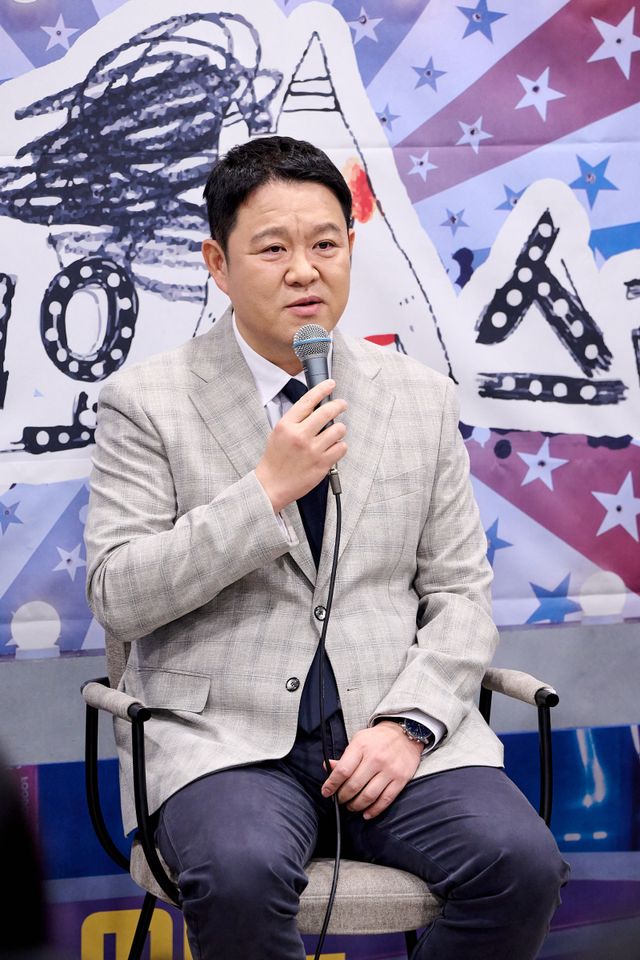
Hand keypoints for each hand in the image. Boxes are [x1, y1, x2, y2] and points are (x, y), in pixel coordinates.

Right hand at [255, 379, 346, 512]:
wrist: (272, 485)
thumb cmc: (275, 459)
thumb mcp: (279, 433)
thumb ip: (295, 420)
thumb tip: (315, 407)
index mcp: (287, 425)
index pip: (308, 401)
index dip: (322, 389)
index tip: (331, 384)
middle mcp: (300, 436)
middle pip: (327, 412)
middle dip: (339, 405)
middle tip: (342, 404)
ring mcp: (312, 450)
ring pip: (338, 429)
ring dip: (339, 429)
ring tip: (335, 432)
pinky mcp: (322, 464)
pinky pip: (341, 448)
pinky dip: (340, 446)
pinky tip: (333, 448)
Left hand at [320, 722, 421, 819]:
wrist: (406, 734)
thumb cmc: (377, 739)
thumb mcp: (358, 740)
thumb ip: (345, 757)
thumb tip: (328, 767)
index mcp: (362, 747)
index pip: (343, 770)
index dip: (332, 784)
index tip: (326, 792)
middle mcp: (375, 759)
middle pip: (354, 786)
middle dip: (343, 797)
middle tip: (340, 800)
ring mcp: (389, 770)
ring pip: (369, 796)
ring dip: (356, 806)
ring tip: (351, 806)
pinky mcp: (401, 779)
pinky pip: (385, 800)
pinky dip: (374, 810)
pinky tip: (366, 813)